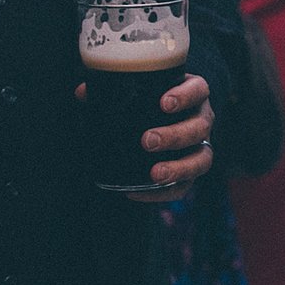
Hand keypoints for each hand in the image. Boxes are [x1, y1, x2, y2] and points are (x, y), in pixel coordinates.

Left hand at [74, 72, 213, 199]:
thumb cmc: (152, 102)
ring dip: (179, 167)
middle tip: (148, 141)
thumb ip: (112, 91)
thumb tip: (82, 92)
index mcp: (194, 95)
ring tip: (155, 174)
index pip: (199, 90)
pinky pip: (185, 187)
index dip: (185, 96)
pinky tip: (138, 193)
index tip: (164, 103)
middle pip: (199, 127)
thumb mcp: (139, 92)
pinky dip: (163, 193)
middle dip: (175, 135)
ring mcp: (201, 147)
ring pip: (202, 159)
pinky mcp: (192, 173)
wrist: (166, 123)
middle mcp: (202, 120)